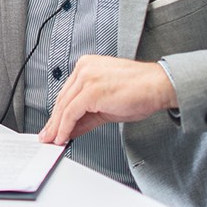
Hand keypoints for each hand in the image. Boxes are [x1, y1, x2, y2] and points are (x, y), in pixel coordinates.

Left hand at [39, 55, 176, 145]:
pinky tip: (63, 137)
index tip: (53, 127)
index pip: (67, 92)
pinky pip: (71, 112)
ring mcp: (87, 77)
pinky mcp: (90, 90)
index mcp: (86, 66)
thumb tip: (70, 129)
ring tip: (53, 141)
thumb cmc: (139, 91)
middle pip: (62, 98)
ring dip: (57, 127)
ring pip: (64, 106)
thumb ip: (86, 116)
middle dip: (54, 121)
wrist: (158, 86)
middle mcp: (84, 68)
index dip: (58, 112)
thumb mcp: (106, 105)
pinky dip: (65, 127)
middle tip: (48, 137)